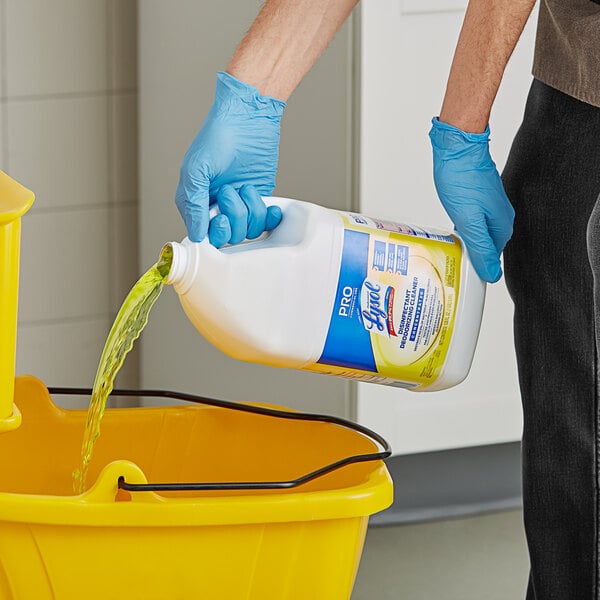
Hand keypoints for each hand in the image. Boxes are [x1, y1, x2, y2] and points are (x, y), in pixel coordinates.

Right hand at [175, 71, 284, 245]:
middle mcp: (216, 207)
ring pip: (248, 230)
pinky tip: (270, 206)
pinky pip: (265, 222)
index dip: (216, 232)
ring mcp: (239, 204)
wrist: (248, 118)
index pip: (205, 237)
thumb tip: (197, 236)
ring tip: (245, 186)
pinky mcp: (259, 199)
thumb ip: (193, 204)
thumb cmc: (217, 136)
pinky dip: (269, 216)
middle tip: (230, 191)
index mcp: (195, 202)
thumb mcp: (196, 170)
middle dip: (234, 215)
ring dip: (250, 209)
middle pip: (229, 237)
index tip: (220, 217)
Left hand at [429, 117, 513, 282]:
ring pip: (479, 233)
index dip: (477, 267)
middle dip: (470, 255)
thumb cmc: (462, 179)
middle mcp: (500, 216)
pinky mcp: (480, 197)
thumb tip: (492, 275)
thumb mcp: (469, 221)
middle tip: (450, 263)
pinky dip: (463, 228)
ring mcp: (491, 205)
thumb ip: (481, 249)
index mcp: (501, 226)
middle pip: (486, 246)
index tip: (461, 275)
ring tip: (449, 249)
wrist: (458, 147)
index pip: (492, 257)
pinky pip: (474, 220)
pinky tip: (451, 229)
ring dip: (466, 241)